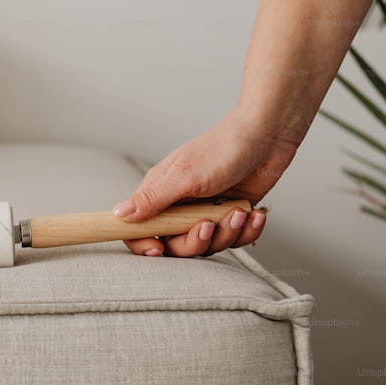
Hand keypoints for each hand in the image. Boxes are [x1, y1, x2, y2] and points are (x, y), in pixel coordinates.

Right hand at [112, 109, 299, 256]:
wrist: (267, 135)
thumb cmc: (223, 148)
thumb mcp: (184, 177)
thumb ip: (152, 199)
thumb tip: (118, 214)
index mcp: (160, 194)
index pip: (139, 229)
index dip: (144, 243)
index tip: (158, 249)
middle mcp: (180, 206)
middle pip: (176, 245)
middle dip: (195, 242)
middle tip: (209, 226)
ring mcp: (206, 212)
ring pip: (208, 244)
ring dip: (227, 233)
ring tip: (237, 212)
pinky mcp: (230, 214)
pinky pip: (234, 238)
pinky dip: (246, 230)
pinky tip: (252, 214)